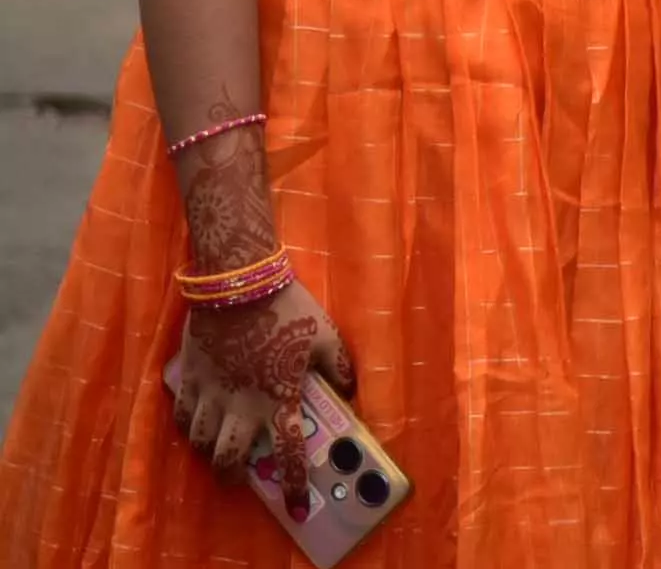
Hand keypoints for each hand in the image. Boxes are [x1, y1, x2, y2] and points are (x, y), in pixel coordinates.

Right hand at [168, 276, 352, 485]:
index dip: (294, 482)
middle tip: (236, 476)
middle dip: (231, 474)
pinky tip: (196, 422)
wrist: (240, 284)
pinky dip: (188, 425)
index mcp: (280, 399)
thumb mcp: (326, 336)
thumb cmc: (289, 309)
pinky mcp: (189, 378)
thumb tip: (350, 390)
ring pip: (201, 441)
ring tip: (216, 449)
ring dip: (208, 450)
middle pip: (229, 458)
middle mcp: (242, 405)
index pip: (289, 452)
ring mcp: (211, 393)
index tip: (296, 506)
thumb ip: (340, 366)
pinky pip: (182, 415)